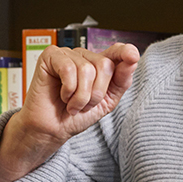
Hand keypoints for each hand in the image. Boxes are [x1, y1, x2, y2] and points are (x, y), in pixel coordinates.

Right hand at [0, 43, 139, 181]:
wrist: (52, 129)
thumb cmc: (75, 115)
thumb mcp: (107, 101)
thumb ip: (121, 80)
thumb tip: (132, 57)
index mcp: (99, 65)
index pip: (117, 52)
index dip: (125, 52)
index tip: (132, 56)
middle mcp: (84, 57)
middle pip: (104, 64)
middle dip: (96, 93)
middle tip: (84, 104)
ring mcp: (67, 54)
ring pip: (86, 69)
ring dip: (80, 96)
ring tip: (72, 104)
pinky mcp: (50, 56)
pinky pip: (68, 68)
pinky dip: (68, 88)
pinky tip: (62, 95)